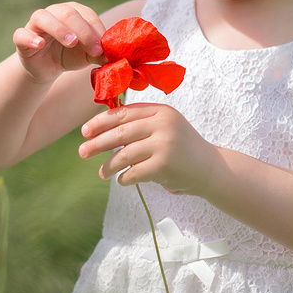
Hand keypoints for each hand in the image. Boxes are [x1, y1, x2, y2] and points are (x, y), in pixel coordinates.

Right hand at [13, 2, 107, 82]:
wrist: (47, 67)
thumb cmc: (70, 55)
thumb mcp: (86, 55)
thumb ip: (97, 53)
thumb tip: (110, 57)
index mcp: (73, 12)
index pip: (87, 15)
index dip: (97, 31)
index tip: (104, 49)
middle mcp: (54, 12)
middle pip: (68, 14)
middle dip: (84, 31)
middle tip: (93, 50)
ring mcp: (36, 23)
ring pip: (43, 17)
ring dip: (59, 29)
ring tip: (72, 42)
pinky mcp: (22, 37)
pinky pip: (22, 34)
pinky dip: (30, 38)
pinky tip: (40, 44)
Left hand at [78, 103, 214, 194]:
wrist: (211, 169)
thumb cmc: (182, 149)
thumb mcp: (165, 127)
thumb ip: (141, 123)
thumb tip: (100, 128)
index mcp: (161, 111)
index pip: (124, 113)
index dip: (101, 122)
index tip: (84, 131)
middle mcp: (163, 124)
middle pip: (120, 132)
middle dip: (98, 143)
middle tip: (82, 152)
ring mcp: (165, 144)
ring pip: (124, 154)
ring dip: (108, 165)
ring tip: (102, 173)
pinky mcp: (165, 165)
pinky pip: (133, 173)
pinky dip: (124, 179)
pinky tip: (121, 180)